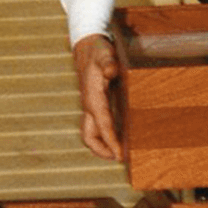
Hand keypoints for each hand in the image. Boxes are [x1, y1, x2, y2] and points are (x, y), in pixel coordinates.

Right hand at [73, 33, 121, 159]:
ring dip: (103, 145)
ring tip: (119, 154)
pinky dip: (106, 135)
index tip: (119, 155)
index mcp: (92, 99)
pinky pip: (98, 125)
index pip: (101, 125)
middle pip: (89, 136)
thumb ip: (108, 63)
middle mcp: (90, 106)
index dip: (110, 141)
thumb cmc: (98, 53)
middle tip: (118, 159)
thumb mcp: (105, 54)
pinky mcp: (96, 104)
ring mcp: (91, 107)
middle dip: (102, 150)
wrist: (88, 48)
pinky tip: (119, 137)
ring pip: (92, 133)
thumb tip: (111, 71)